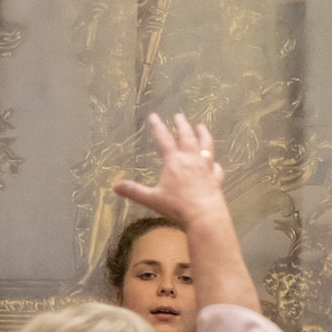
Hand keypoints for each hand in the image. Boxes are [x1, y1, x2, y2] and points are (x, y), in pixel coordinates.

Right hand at [111, 114, 226, 231]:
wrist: (204, 216)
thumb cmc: (177, 206)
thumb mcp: (152, 199)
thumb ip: (134, 191)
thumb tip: (114, 186)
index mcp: (174, 161)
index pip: (164, 139)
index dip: (158, 127)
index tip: (154, 116)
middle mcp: (191, 159)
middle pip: (187, 137)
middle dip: (182, 125)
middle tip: (179, 115)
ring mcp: (206, 167)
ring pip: (206, 146)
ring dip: (203, 135)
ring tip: (201, 127)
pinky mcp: (216, 179)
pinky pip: (216, 168)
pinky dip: (214, 163)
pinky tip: (215, 163)